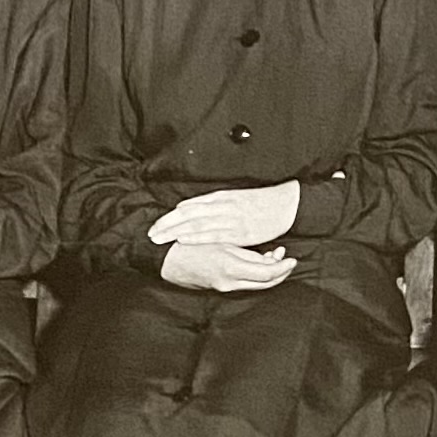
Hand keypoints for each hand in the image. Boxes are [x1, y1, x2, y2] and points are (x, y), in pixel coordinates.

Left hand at [147, 181, 300, 248]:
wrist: (287, 204)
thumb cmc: (261, 202)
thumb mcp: (234, 197)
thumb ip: (212, 203)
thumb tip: (189, 207)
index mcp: (220, 197)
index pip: (188, 207)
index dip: (170, 217)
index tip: (155, 226)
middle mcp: (222, 206)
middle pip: (187, 215)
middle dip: (167, 225)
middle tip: (150, 234)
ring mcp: (230, 219)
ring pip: (197, 224)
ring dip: (175, 231)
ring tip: (159, 239)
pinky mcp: (240, 231)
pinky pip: (215, 234)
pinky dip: (197, 236)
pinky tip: (183, 239)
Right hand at [160, 242, 297, 291]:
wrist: (167, 260)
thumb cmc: (192, 244)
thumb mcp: (223, 243)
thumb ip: (247, 253)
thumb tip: (271, 258)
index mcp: (231, 267)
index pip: (267, 273)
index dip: (283, 267)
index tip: (293, 259)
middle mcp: (230, 282)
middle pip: (266, 283)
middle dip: (281, 273)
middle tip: (289, 260)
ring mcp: (225, 287)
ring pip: (257, 285)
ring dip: (270, 273)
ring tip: (275, 256)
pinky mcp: (221, 288)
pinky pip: (246, 284)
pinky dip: (256, 275)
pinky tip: (259, 262)